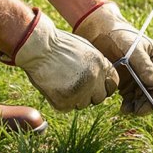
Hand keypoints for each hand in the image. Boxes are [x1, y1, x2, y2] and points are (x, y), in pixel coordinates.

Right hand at [0, 9, 118, 111]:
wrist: (39, 48)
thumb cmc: (60, 45)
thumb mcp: (85, 50)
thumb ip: (97, 65)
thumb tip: (103, 80)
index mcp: (101, 65)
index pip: (113, 85)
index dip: (104, 85)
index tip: (95, 84)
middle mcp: (94, 80)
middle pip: (99, 98)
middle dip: (89, 94)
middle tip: (75, 83)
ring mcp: (80, 93)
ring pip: (83, 104)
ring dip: (75, 97)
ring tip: (62, 81)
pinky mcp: (65, 103)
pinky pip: (67, 107)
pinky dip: (61, 100)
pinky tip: (54, 85)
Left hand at [73, 2, 152, 114]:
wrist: (101, 33)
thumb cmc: (120, 36)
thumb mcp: (133, 48)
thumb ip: (144, 65)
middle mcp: (151, 72)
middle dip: (149, 104)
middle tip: (138, 111)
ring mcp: (139, 79)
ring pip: (143, 99)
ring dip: (138, 107)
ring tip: (126, 110)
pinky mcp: (127, 85)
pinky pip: (132, 100)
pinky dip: (129, 106)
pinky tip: (123, 108)